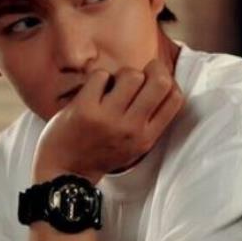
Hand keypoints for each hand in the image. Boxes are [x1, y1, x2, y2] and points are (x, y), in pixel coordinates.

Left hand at [32, 59, 183, 183]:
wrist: (66, 172)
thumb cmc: (102, 153)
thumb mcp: (135, 145)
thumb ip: (150, 121)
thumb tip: (164, 82)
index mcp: (147, 138)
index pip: (175, 99)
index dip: (171, 81)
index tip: (157, 81)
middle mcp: (131, 128)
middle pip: (160, 82)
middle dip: (153, 69)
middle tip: (141, 74)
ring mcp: (108, 118)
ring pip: (131, 74)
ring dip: (122, 74)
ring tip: (113, 85)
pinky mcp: (85, 109)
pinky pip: (101, 75)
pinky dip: (98, 78)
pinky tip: (94, 91)